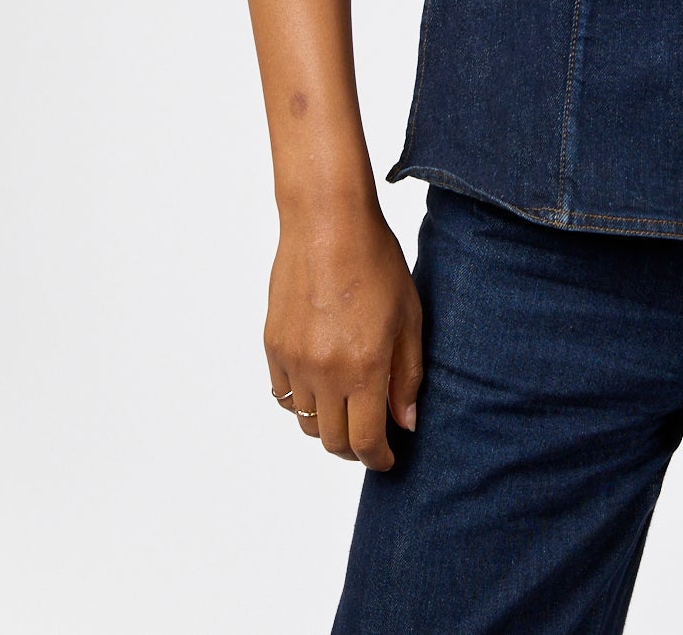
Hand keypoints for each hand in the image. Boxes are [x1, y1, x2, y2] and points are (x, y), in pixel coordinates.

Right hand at [265, 196, 422, 471]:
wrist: (327, 222)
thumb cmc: (376, 262)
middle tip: (371, 436)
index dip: (379, 460)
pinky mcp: (273, 345)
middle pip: (332, 441)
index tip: (388, 460)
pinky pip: (284, 395)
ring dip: (328, 424)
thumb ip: (408, 375)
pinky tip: (321, 383)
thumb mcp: (409, 317)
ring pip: (306, 422)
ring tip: (348, 405)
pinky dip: (303, 401)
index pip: (366, 441)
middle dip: (355, 448)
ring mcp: (294, 361)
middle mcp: (324, 373)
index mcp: (364, 368)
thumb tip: (406, 423)